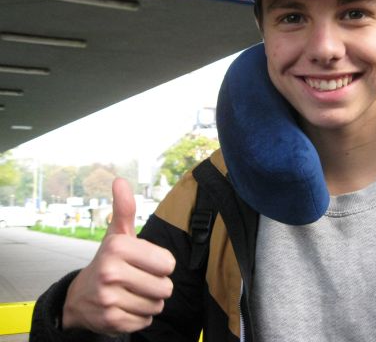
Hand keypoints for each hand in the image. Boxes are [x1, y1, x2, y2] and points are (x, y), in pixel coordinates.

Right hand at [62, 178, 175, 333]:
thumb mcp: (117, 234)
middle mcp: (110, 273)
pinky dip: (140, 316)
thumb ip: (124, 209)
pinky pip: (145, 321)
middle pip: (165, 287)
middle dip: (157, 284)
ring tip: (132, 292)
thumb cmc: (109, 261)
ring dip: (149, 301)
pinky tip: (125, 306)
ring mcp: (109, 299)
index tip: (146, 261)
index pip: (168, 263)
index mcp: (117, 247)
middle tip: (139, 279)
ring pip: (157, 305)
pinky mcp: (111, 322)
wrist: (79, 297)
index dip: (161, 264)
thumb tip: (119, 180)